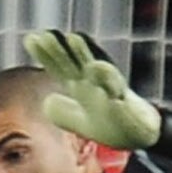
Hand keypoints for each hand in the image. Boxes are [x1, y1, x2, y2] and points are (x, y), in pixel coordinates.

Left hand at [20, 30, 163, 150]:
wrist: (140, 138)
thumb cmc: (112, 125)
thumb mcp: (81, 123)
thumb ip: (63, 113)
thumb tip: (46, 102)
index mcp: (83, 87)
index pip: (61, 67)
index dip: (46, 55)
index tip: (31, 39)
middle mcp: (96, 84)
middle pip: (76, 62)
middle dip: (61, 49)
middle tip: (45, 34)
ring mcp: (111, 91)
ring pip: (97, 67)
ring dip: (86, 53)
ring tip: (73, 37)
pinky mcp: (125, 103)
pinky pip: (117, 88)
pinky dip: (108, 78)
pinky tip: (99, 67)